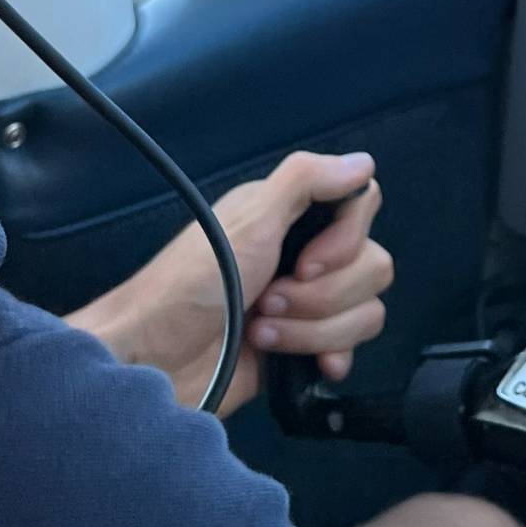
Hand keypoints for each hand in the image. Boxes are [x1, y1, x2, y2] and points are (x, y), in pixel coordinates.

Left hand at [65, 149, 393, 416]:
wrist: (153, 363)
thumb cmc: (187, 288)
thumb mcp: (246, 223)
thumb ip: (305, 182)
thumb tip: (363, 163)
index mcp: (288, 215)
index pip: (361, 208)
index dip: (344, 242)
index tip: (301, 263)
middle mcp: (302, 253)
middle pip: (372, 266)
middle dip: (320, 297)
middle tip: (266, 301)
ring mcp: (305, 304)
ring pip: (365, 312)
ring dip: (312, 329)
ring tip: (261, 333)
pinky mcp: (304, 347)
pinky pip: (352, 347)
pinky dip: (330, 355)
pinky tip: (306, 363)